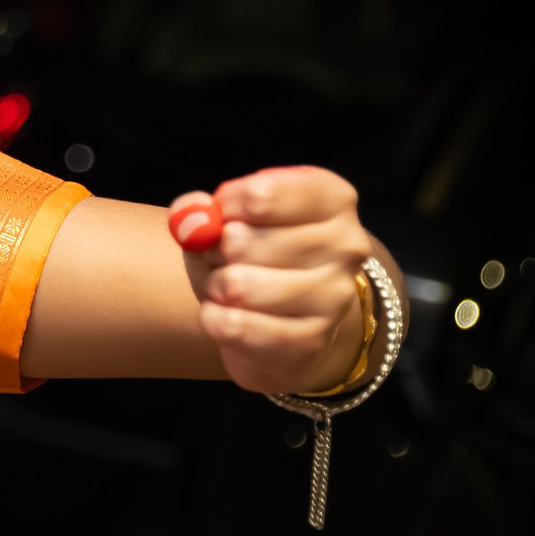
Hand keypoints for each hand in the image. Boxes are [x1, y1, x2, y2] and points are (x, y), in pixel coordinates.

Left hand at [169, 166, 376, 397]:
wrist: (288, 320)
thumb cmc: (257, 256)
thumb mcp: (229, 219)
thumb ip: (201, 209)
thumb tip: (189, 220)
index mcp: (333, 200)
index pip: (261, 194)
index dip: (224, 207)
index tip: (222, 214)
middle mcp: (345, 246)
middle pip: (240, 242)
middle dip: (214, 253)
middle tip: (222, 259)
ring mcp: (334, 297)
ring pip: (238, 287)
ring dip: (214, 287)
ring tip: (225, 288)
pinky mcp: (312, 341)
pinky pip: (236, 327)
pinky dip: (215, 320)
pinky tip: (223, 316)